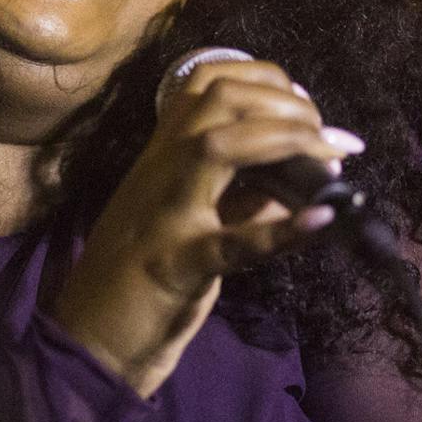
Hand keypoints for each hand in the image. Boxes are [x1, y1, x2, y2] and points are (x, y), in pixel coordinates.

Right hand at [51, 59, 364, 396]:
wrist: (89, 341)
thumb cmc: (143, 280)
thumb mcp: (193, 219)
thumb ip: (244, 192)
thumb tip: (304, 171)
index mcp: (164, 157)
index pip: (209, 82)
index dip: (268, 80)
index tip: (308, 110)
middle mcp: (160, 172)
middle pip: (220, 98)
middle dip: (285, 102)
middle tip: (329, 138)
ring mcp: (165, 216)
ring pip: (216, 146)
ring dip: (285, 141)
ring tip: (331, 161)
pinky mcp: (176, 267)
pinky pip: (232, 243)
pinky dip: (283, 231)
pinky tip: (324, 219)